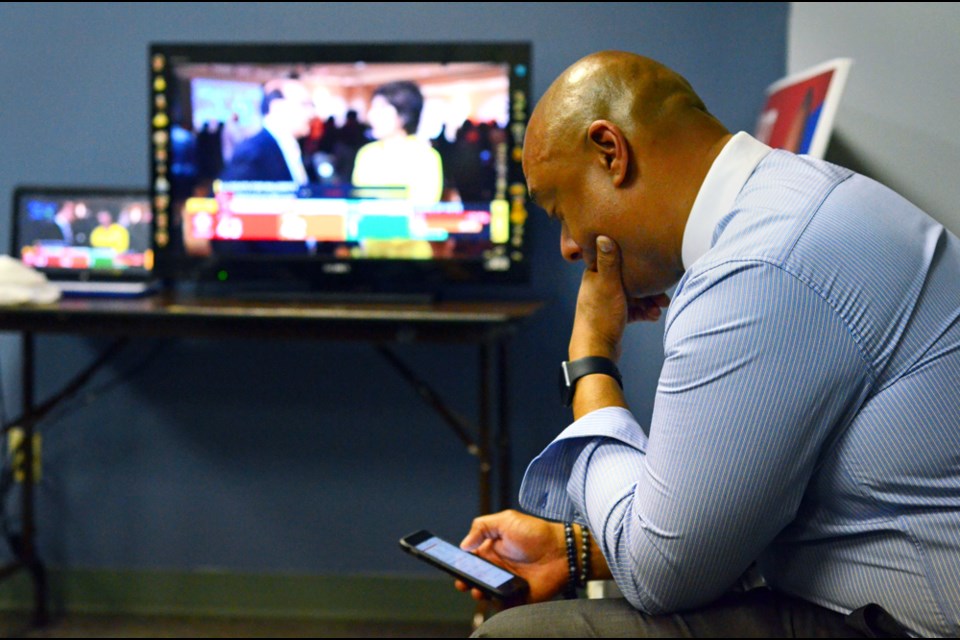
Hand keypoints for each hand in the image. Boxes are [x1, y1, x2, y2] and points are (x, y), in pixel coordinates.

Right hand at [457, 510, 568, 605]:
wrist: (562, 551)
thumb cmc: (536, 533)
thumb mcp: (506, 520)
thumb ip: (482, 527)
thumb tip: (464, 545)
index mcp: (491, 549)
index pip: (470, 558)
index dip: (460, 563)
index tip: (453, 566)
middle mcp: (497, 567)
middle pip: (474, 577)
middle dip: (465, 580)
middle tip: (463, 581)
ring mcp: (506, 583)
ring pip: (485, 591)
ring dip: (478, 592)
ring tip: (478, 589)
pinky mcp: (516, 597)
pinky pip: (501, 604)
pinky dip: (495, 603)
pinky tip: (493, 597)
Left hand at [570, 236, 668, 360]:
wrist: (596, 350)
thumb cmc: (601, 317)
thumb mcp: (608, 285)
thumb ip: (608, 261)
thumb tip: (601, 233)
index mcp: (595, 275)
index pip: (618, 260)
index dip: (635, 262)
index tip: (651, 266)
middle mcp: (600, 286)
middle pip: (630, 279)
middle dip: (647, 286)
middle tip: (662, 296)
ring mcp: (607, 301)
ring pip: (634, 294)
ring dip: (648, 301)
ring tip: (660, 308)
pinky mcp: (614, 315)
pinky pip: (633, 309)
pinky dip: (644, 311)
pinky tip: (653, 316)